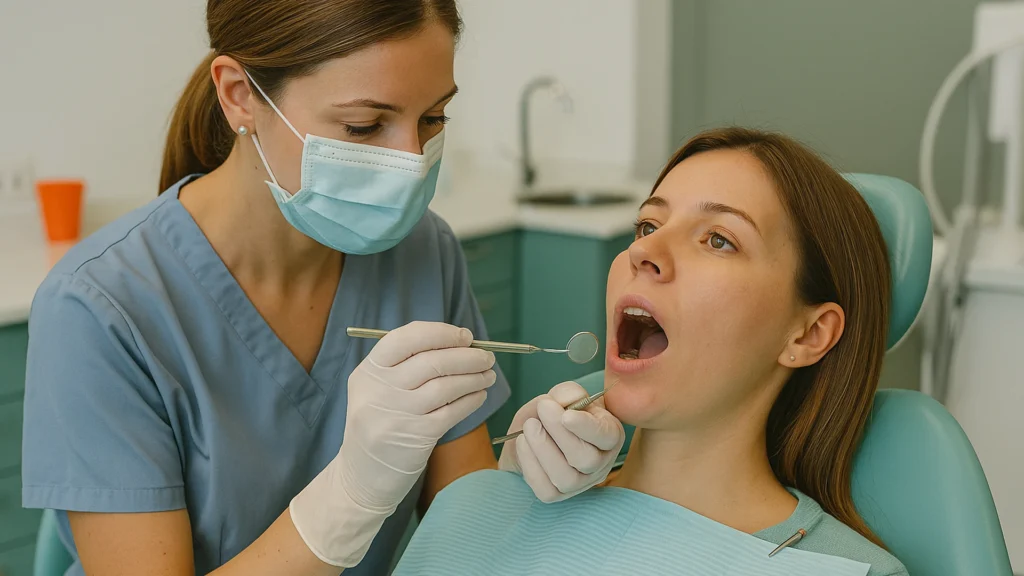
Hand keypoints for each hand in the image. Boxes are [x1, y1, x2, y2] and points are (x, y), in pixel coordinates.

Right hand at [291, 321, 495, 566]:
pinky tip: (480, 396)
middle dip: (467, 356)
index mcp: (368, 371)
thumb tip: (457, 342)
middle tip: (487, 357)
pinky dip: (471, 400)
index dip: (440, 333)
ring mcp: (396, 414)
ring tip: (488, 375)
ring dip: (474, 377)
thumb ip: (405, 366)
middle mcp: (379, 390)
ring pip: (445, 385)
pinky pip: (452, 411)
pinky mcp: (415, 437)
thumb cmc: (377, 425)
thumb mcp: (376, 390)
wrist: (360, 478)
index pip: (405, 338)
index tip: (465, 336)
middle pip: (432, 361)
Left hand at [499, 381, 624, 502]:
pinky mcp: (558, 495)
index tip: (565, 414)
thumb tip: (567, 400)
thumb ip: (568, 393)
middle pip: (586, 459)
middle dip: (559, 433)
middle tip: (542, 409)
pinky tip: (523, 443)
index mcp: (609, 435)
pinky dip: (531, 466)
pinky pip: (546, 491)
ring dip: (543, 448)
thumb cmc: (552, 414)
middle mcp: (600, 463)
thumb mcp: (561, 397)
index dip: (586, 427)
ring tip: (529, 426)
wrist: (530, 433)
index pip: (607, 436)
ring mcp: (580, 483)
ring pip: (567, 477)